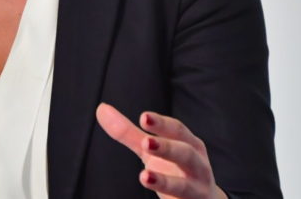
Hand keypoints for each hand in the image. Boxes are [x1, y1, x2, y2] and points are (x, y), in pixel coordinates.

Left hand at [95, 103, 226, 198]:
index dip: (161, 123)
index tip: (143, 117)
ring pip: (185, 187)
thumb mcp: (151, 150)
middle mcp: (198, 166)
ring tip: (144, 177)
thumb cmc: (174, 168)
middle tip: (146, 143)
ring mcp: (197, 191)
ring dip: (166, 183)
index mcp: (189, 145)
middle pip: (186, 154)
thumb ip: (128, 132)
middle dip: (168, 148)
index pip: (178, 130)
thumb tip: (101, 109)